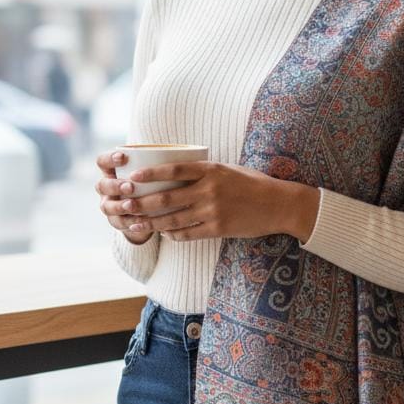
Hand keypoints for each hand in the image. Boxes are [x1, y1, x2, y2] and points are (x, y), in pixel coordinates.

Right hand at [95, 150, 154, 243]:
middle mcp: (107, 188)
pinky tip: (139, 221)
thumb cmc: (152, 181)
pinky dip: (129, 222)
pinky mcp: (117, 221)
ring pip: (106, 206)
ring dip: (119, 206)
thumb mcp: (152, 170)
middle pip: (102, 185)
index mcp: (112, 171)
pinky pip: (119, 223)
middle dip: (115, 186)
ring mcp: (110, 205)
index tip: (123, 157)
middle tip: (130, 187)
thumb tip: (177, 151)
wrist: (150, 207)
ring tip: (131, 205)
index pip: (102, 161)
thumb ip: (156, 163)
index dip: (109, 158)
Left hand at [97, 158, 319, 242]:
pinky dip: (174, 234)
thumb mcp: (227, 170)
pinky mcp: (218, 228)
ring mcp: (213, 210)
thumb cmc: (252, 184)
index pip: (174, 169)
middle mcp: (209, 189)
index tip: (132, 178)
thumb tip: (175, 172)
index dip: (150, 174)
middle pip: (167, 197)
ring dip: (152, 223)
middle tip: (125, 205)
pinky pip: (189, 233)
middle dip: (142, 202)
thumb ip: (203, 171)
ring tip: (136, 224)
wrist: (278, 204)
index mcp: (210, 169)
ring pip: (173, 218)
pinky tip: (165, 234)